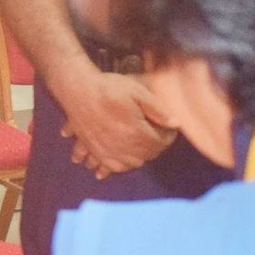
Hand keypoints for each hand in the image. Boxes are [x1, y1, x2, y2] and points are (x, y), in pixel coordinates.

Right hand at [56, 69, 176, 178]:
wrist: (77, 90)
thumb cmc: (108, 88)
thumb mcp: (137, 92)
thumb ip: (158, 110)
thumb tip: (176, 124)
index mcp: (136, 133)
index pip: (160, 142)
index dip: (168, 135)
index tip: (170, 127)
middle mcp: (123, 147)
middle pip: (147, 155)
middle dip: (156, 146)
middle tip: (158, 133)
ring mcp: (107, 151)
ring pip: (131, 164)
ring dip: (140, 157)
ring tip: (142, 145)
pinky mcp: (95, 151)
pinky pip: (110, 167)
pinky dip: (118, 166)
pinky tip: (121, 160)